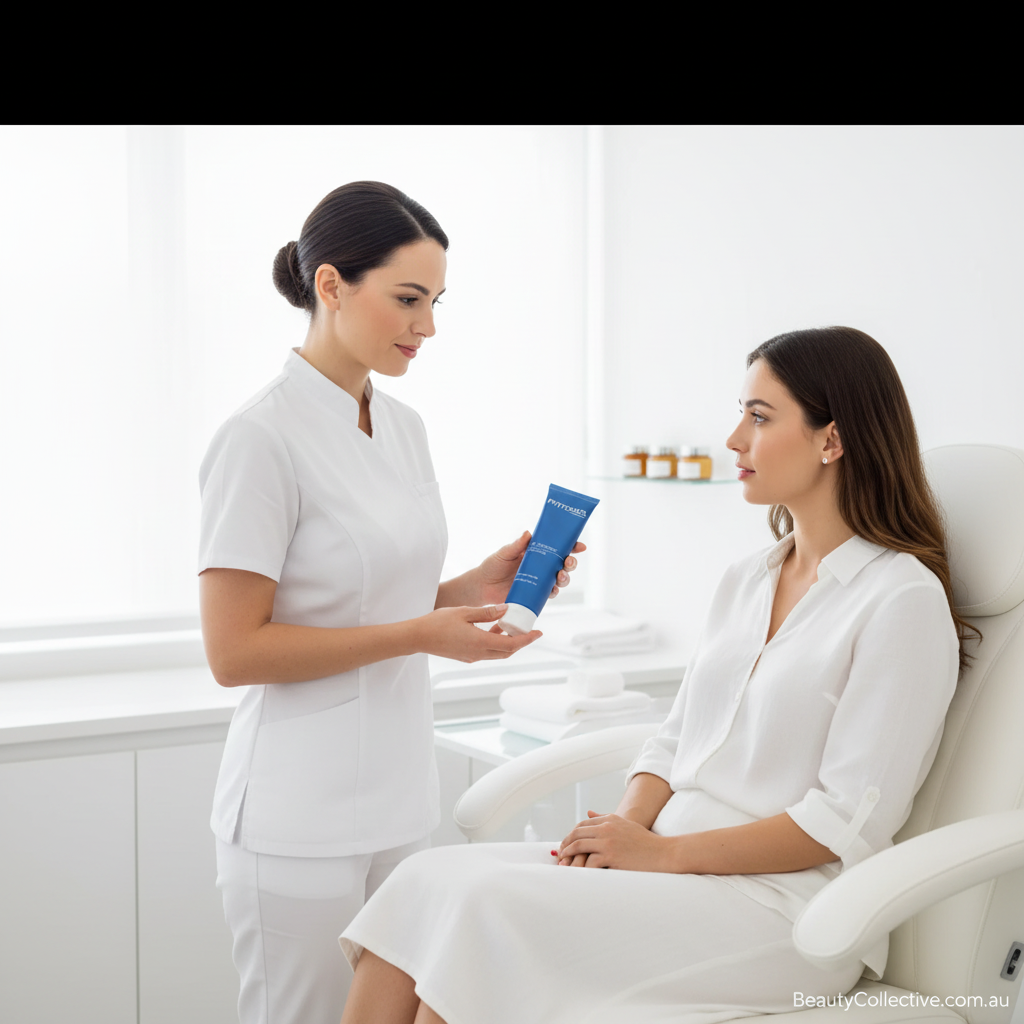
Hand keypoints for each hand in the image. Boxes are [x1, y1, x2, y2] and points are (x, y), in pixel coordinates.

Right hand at [415, 603, 540, 662]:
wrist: (417, 637)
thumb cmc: (438, 623)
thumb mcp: (464, 612)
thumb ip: (486, 612)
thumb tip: (505, 609)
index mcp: (480, 642)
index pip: (511, 644)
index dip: (527, 639)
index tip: (538, 632)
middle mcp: (478, 653)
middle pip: (507, 651)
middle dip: (521, 641)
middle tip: (529, 629)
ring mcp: (472, 657)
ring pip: (497, 652)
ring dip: (507, 641)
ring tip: (509, 625)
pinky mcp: (466, 656)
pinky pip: (487, 651)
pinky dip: (495, 642)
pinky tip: (492, 628)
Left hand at [475, 532, 586, 605]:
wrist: (483, 586)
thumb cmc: (493, 565)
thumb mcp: (505, 553)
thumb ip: (517, 545)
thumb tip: (528, 533)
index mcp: (537, 552)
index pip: (558, 547)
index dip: (572, 546)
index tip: (580, 546)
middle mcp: (542, 566)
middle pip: (563, 564)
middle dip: (571, 563)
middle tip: (568, 562)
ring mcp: (540, 580)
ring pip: (560, 579)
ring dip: (565, 578)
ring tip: (560, 576)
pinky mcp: (535, 594)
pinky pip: (549, 594)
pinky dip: (554, 592)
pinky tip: (553, 590)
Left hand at [557, 810, 676, 871]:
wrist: (662, 853)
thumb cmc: (645, 842)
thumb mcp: (624, 825)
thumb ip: (605, 818)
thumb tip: (587, 811)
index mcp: (609, 819)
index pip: (582, 824)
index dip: (571, 834)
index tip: (566, 844)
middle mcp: (607, 828)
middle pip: (577, 833)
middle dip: (565, 844)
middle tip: (559, 855)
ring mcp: (608, 841)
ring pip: (579, 846)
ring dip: (568, 856)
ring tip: (563, 864)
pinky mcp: (611, 856)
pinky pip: (589, 862)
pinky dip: (580, 868)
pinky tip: (577, 874)